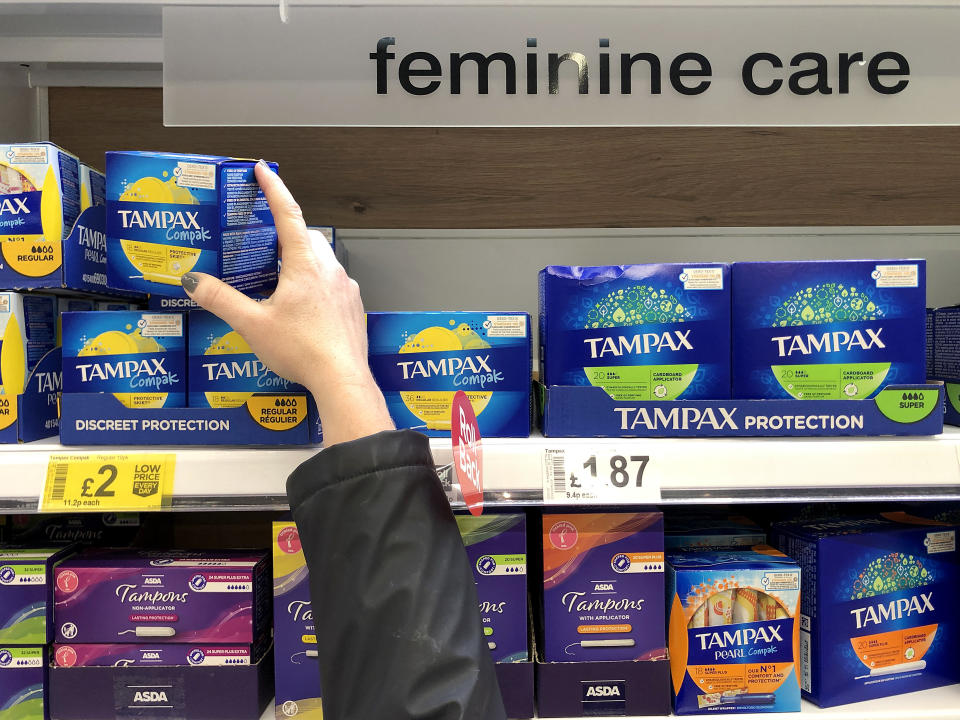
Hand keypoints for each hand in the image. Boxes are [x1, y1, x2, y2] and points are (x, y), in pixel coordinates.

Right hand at [181, 161, 393, 446]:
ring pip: (324, 261)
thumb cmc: (300, 349)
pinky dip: (318, 285)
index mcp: (305, 264)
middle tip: (266, 240)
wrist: (342, 378)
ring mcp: (346, 289)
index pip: (288, 214)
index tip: (262, 170)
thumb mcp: (253, 324)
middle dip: (289, 231)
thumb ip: (221, 300)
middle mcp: (330, 270)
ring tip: (281, 278)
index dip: (273, 189)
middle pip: (309, 237)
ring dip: (304, 260)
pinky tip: (305, 308)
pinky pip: (335, 285)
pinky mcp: (354, 308)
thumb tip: (192, 281)